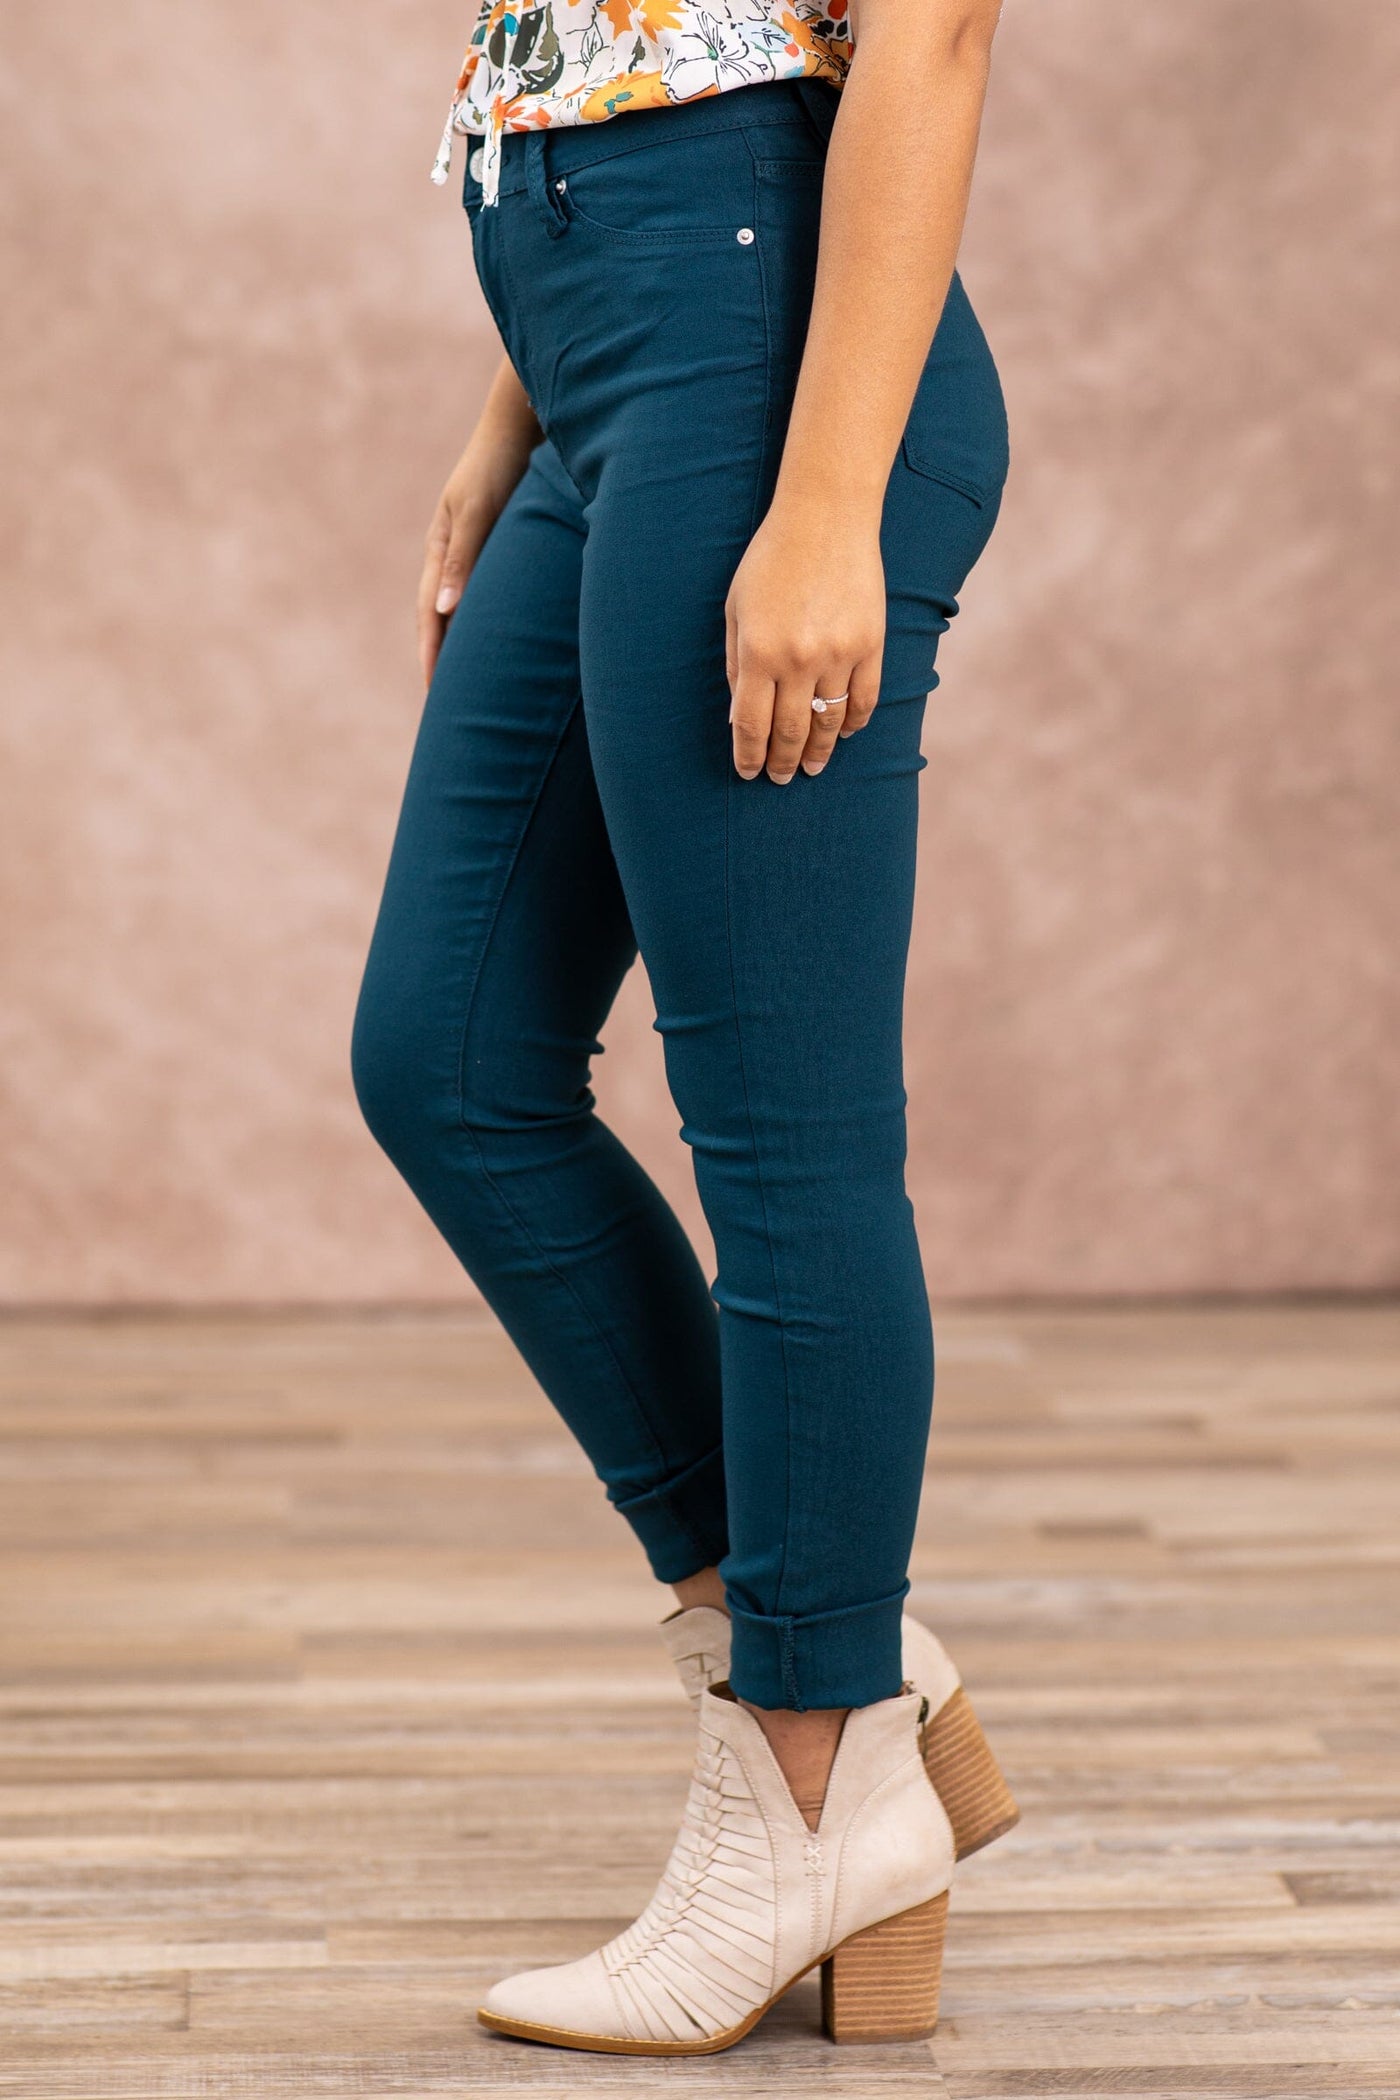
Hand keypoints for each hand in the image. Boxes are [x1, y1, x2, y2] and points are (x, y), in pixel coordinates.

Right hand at [417, 360, 539, 686]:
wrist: (524, 423)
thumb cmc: (501, 464)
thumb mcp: (478, 511)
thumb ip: (463, 559)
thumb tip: (442, 611)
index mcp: (440, 548)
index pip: (429, 615)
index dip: (432, 653)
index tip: (435, 692)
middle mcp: (454, 553)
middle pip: (441, 616)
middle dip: (443, 657)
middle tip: (448, 702)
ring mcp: (476, 549)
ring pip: (464, 606)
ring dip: (465, 641)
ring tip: (474, 681)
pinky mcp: (500, 545)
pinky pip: (489, 592)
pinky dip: (488, 619)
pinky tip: (502, 638)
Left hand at [725, 495, 884, 782]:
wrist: (826, 517)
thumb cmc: (771, 560)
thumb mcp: (736, 608)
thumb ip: (736, 663)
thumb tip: (740, 715)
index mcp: (759, 652)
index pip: (751, 725)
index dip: (749, 756)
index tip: (748, 773)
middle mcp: (799, 660)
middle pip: (790, 731)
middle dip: (782, 762)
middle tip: (781, 779)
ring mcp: (839, 655)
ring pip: (829, 722)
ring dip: (818, 751)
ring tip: (811, 767)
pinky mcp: (870, 644)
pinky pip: (865, 698)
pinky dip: (854, 723)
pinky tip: (844, 734)